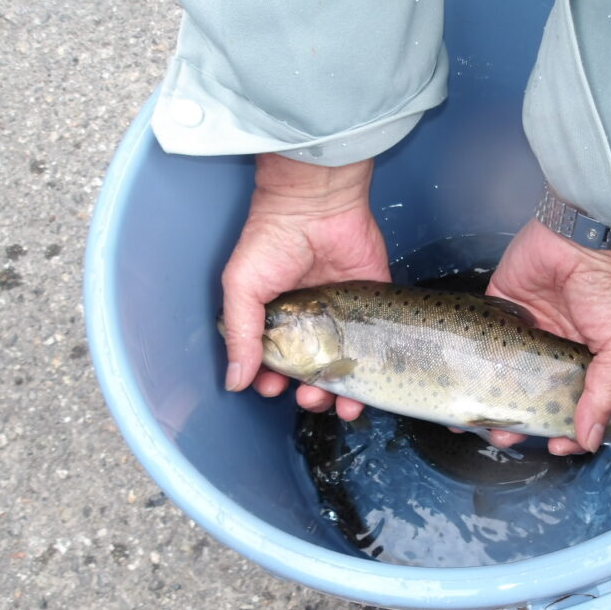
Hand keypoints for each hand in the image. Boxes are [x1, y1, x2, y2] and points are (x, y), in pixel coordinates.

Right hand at [221, 153, 389, 418]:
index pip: (274, 362)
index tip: (273, 389)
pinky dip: (373, 370)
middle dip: (309, 393)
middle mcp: (310, 322)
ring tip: (339, 405)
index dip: (272, 381)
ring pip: (346, 366)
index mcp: (277, 319)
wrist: (317, 204)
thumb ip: (239, 334)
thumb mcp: (242, 287)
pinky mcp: (371, 305)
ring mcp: (343, 316)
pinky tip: (367, 388)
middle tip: (309, 397)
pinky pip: (375, 345)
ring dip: (341, 393)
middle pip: (312, 370)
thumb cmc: (272, 240)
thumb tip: (235, 380)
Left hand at [485, 219, 610, 454]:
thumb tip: (589, 440)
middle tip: (504, 437)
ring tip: (476, 425)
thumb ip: (605, 391)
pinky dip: (466, 370)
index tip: (553, 447)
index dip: (566, 430)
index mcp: (588, 360)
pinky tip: (455, 392)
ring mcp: (524, 332)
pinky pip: (479, 346)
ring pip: (501, 378)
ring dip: (488, 404)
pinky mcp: (496, 310)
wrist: (580, 233)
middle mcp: (554, 351)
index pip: (575, 406)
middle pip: (532, 397)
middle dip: (518, 422)